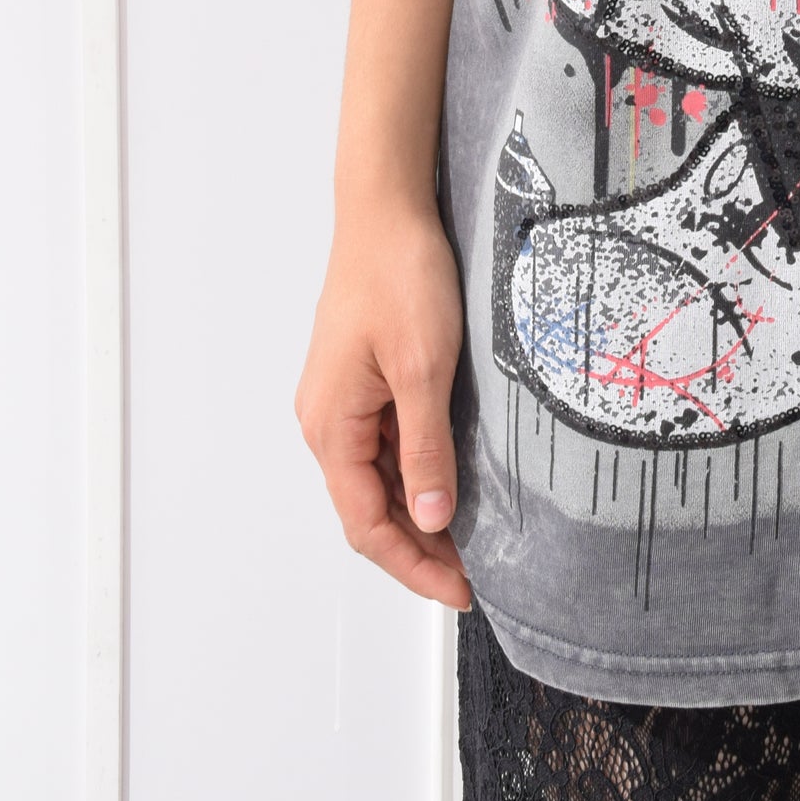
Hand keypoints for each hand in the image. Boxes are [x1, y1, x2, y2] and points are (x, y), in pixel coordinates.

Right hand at [296, 197, 472, 609]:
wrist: (386, 208)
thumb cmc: (399, 274)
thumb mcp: (423, 366)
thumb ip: (425, 446)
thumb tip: (431, 516)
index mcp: (331, 426)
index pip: (367, 524)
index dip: (413, 565)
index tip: (459, 592)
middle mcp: (326, 420)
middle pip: (369, 507)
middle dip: (419, 546)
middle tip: (473, 573)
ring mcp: (342, 399)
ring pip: (377, 477)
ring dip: (418, 509)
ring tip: (470, 536)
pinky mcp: (361, 377)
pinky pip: (385, 441)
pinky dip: (416, 469)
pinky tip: (451, 475)